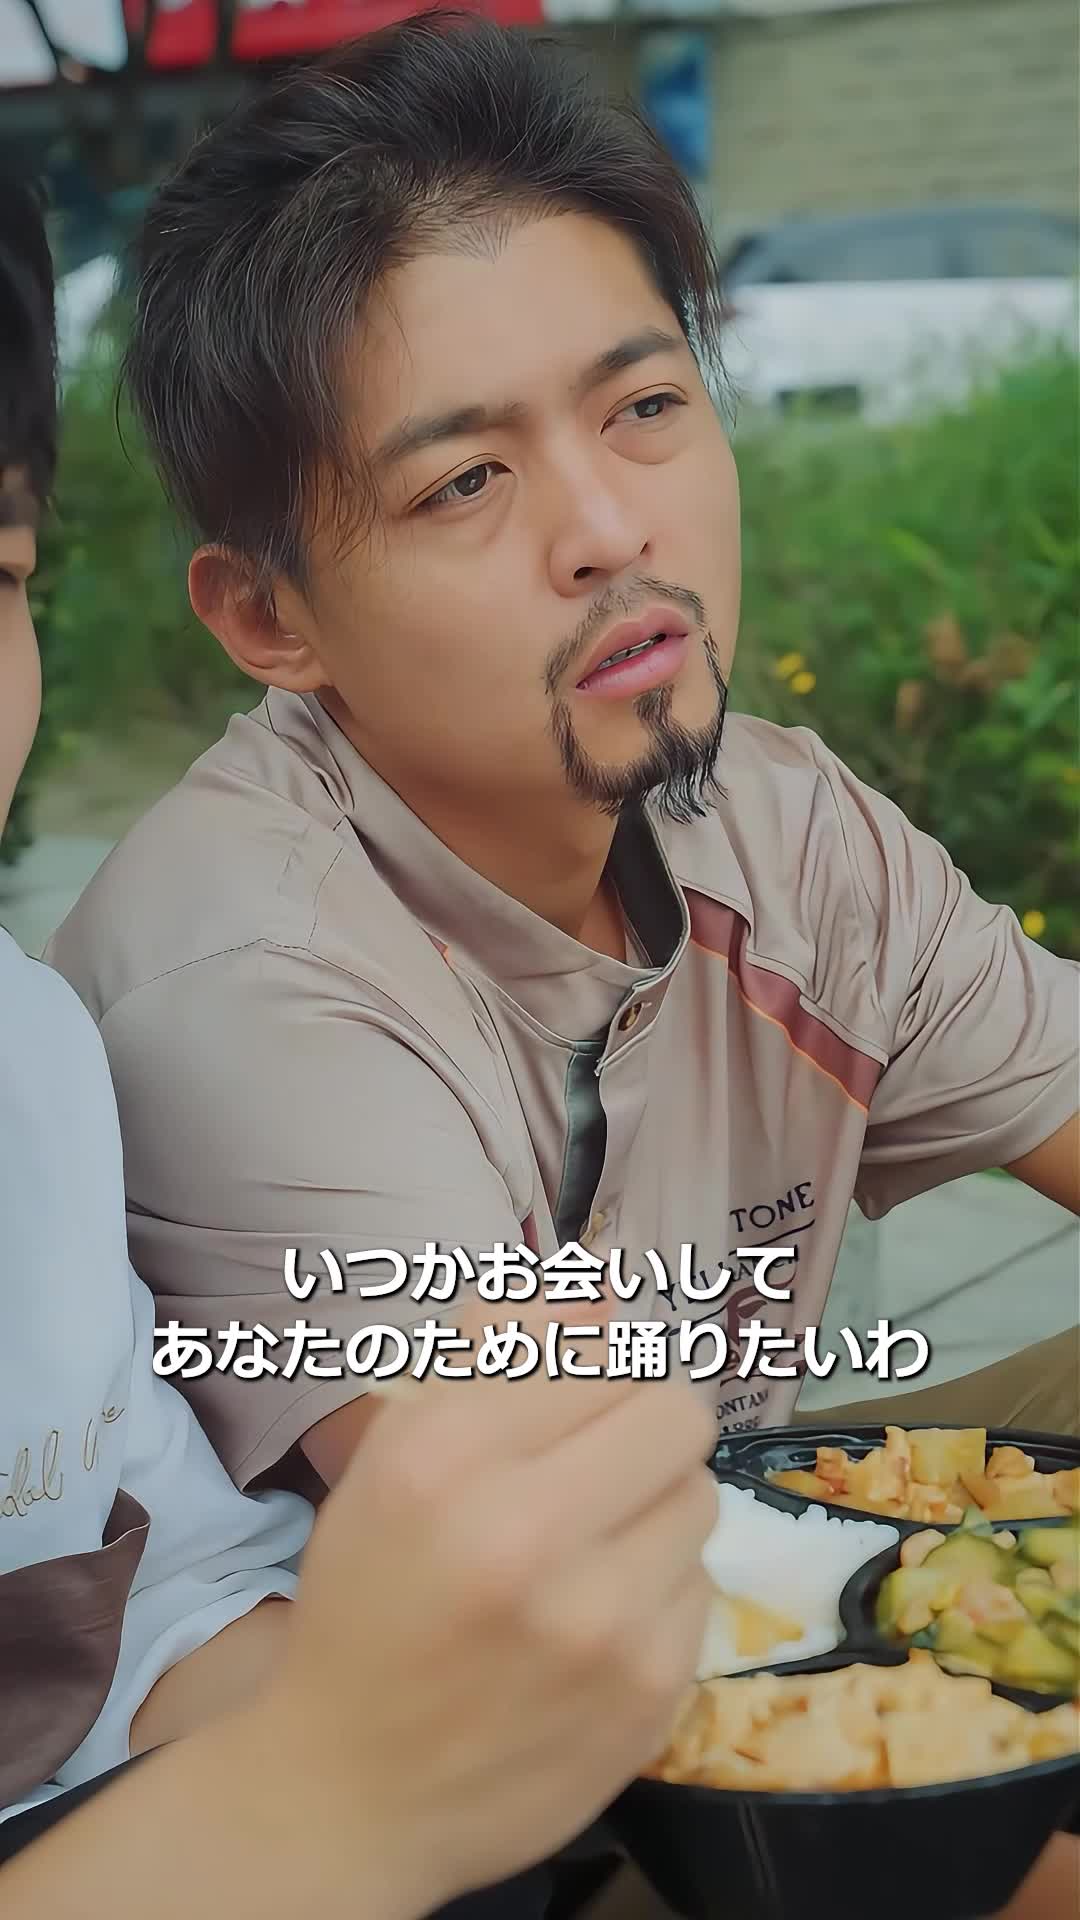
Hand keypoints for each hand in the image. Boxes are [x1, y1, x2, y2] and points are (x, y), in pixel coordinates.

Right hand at [258, 1296, 714, 1912]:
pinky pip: (701, 1590)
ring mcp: (598, 1622)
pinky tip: (596, 1622)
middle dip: (646, 1428)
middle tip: (604, 1467)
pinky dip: (658, 1594)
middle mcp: (525, 1532)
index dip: (598, 1375)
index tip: (576, 1409)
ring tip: (591, 1550)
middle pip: (678, 1413)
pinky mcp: (650, 1695)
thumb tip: (603, 1292)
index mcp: (446, 1456)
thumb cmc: (370, 1603)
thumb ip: (497, 1360)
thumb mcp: (395, 1462)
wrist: (353, 1791)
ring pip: (700, 1499)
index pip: (605, 1353)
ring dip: (655, 1511)